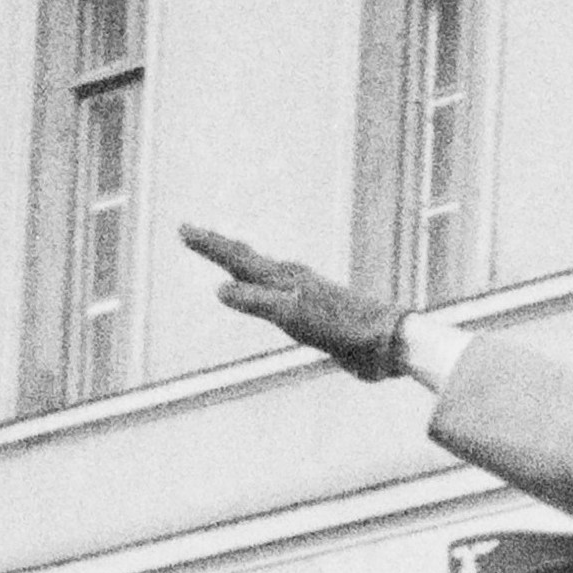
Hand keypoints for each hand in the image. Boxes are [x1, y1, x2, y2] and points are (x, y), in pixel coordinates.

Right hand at [178, 222, 406, 379]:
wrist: (388, 343)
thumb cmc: (345, 329)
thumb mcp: (295, 317)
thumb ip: (258, 303)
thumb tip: (221, 290)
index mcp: (285, 279)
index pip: (238, 258)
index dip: (210, 245)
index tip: (183, 229)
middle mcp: (292, 282)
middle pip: (247, 259)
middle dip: (217, 248)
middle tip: (190, 233)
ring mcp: (303, 297)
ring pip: (262, 274)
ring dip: (239, 264)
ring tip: (225, 258)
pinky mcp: (314, 316)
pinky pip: (275, 296)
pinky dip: (258, 289)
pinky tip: (265, 294)